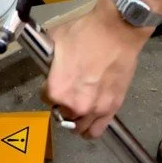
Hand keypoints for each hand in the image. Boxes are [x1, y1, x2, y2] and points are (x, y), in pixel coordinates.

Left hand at [43, 0, 149, 139]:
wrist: (116, 31)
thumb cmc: (85, 32)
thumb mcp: (56, 39)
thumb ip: (48, 58)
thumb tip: (45, 61)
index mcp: (57, 89)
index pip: (45, 98)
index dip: (49, 87)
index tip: (54, 80)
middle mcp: (74, 106)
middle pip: (61, 113)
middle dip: (62, 102)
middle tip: (68, 89)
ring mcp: (94, 110)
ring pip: (78, 127)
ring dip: (76, 119)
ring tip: (78, 106)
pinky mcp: (112, 109)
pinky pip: (96, 130)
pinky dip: (90, 128)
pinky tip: (88, 121)